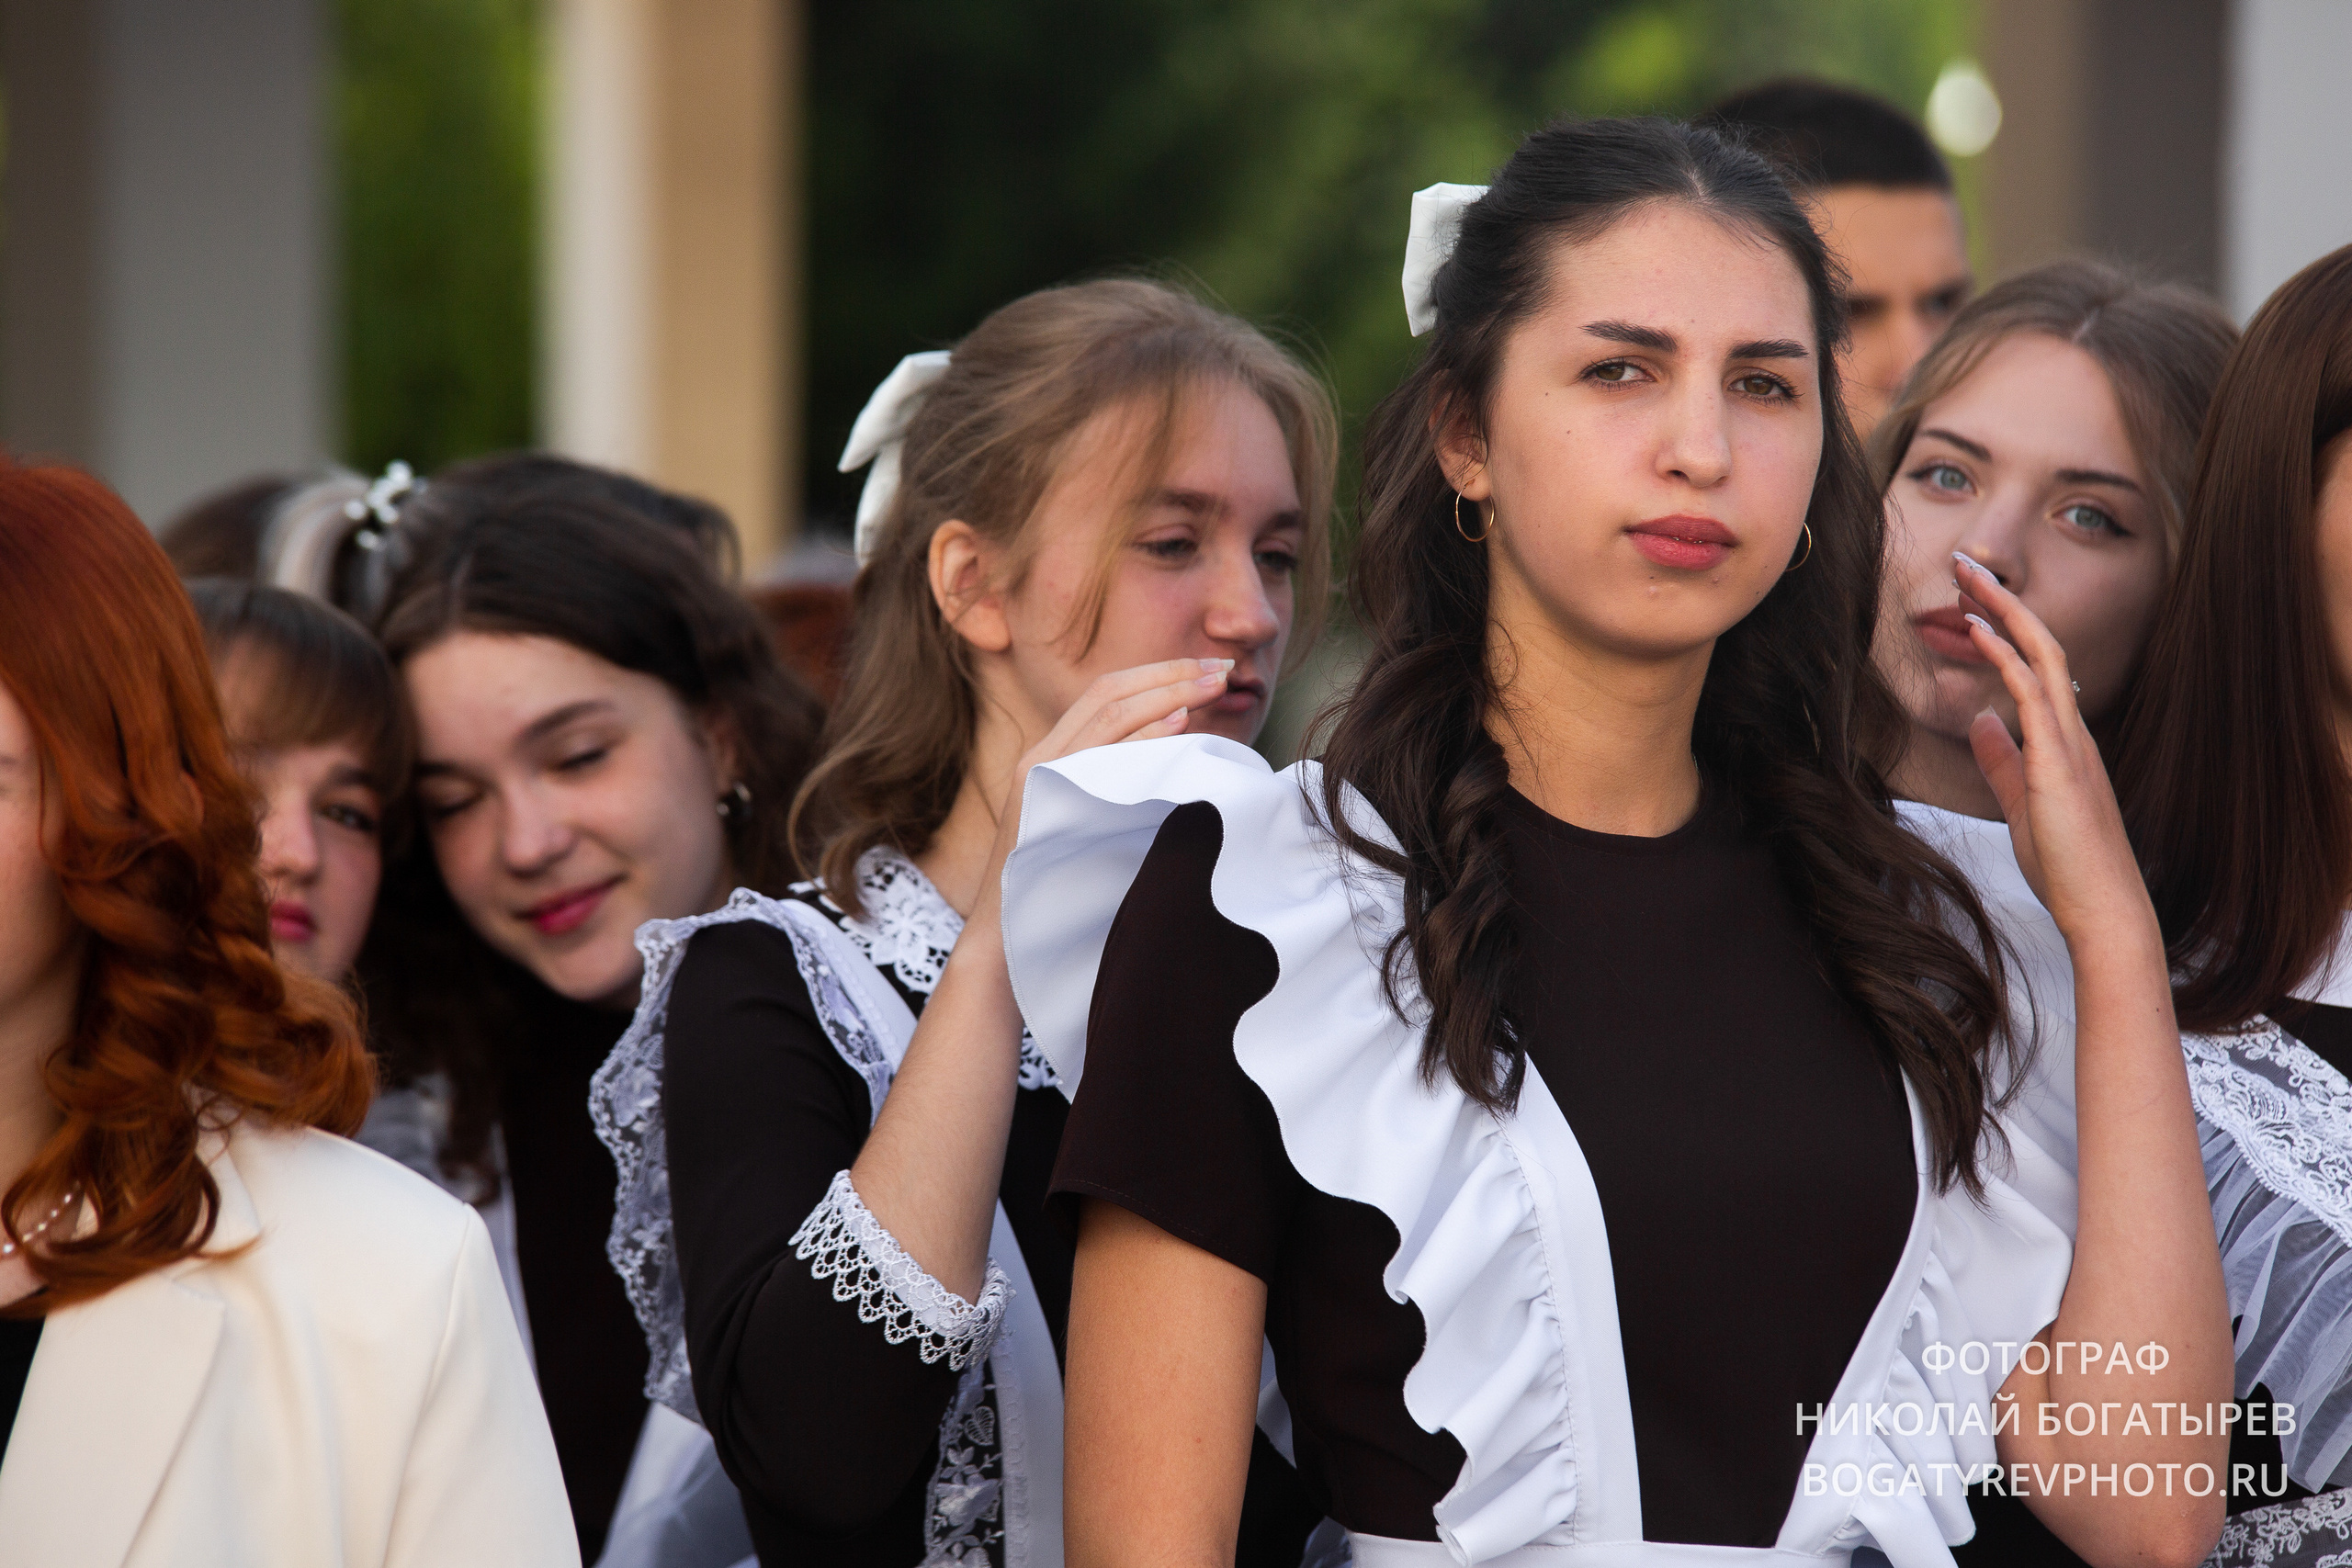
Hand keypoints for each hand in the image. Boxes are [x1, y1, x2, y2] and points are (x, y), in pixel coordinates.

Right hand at [983, 657, 1233, 872]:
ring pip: (1106, 712)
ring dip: (1166, 692)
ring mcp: (1039, 773)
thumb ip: (1123, 787)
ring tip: (1212, 684)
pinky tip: (1179, 723)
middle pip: (1108, 690)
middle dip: (1170, 673)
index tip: (1210, 671)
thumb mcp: (1094, 826)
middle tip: (1223, 667)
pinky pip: (1098, 753)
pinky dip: (1142, 734)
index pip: (1108, 693)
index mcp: (1053, 755)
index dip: (1160, 674)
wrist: (1005, 941)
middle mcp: (1041, 754)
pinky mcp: (1041, 797)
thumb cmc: (1060, 893)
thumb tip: (1185, 761)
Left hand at [1953, 553, 2157, 948]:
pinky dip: (2005, 656)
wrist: (2103, 908)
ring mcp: (2070, 742)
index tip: (1973, 600)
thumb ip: (2001, 761)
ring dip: (2003, 612)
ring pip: (2041, 655)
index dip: (2006, 628)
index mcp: (2064, 739)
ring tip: (1968, 577)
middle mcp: (2073, 730)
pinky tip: (1980, 629)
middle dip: (2005, 601)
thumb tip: (1980, 722)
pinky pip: (2033, 694)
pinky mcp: (2059, 761)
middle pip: (2042, 645)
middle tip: (1967, 565)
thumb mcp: (2021, 802)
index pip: (2036, 666)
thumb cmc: (2067, 864)